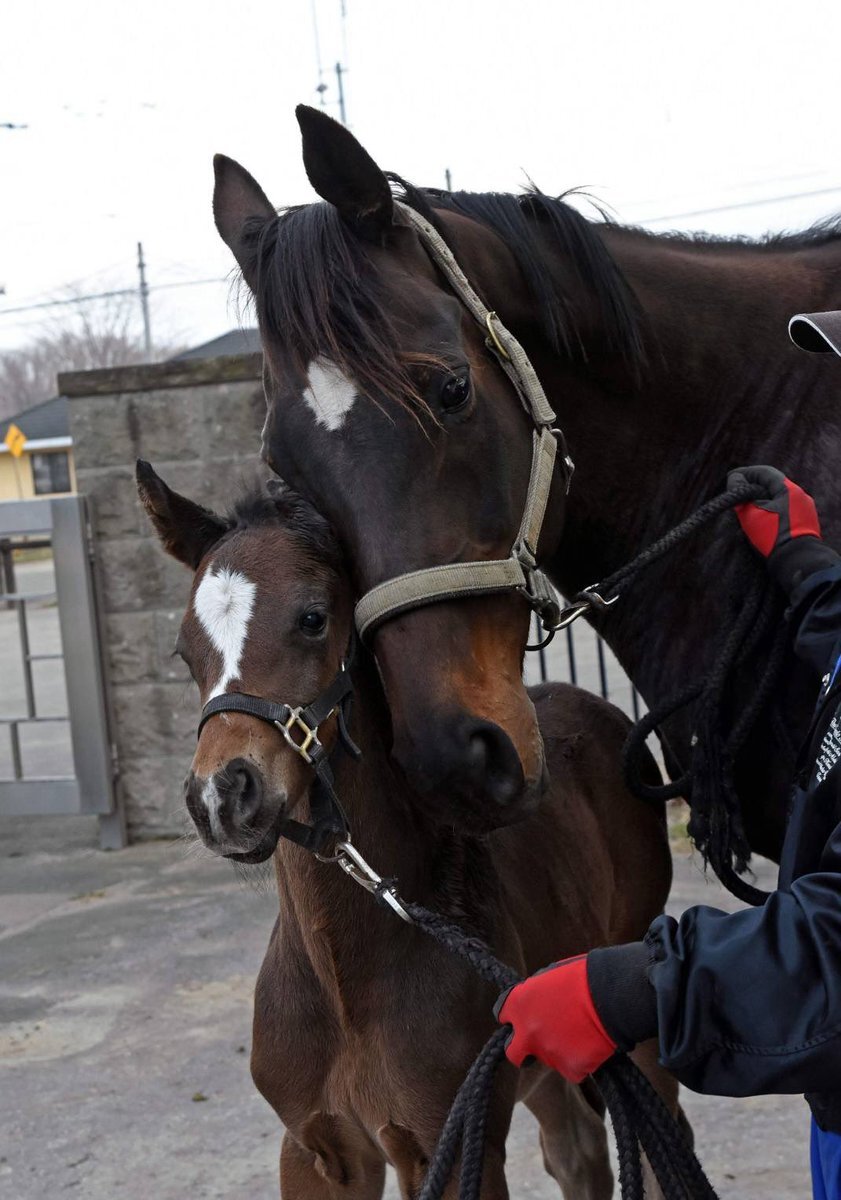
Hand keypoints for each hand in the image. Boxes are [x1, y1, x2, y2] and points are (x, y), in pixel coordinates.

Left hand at [494, 955, 616, 1082]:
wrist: (612, 995)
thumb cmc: (584, 976)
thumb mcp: (549, 975)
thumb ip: (534, 994)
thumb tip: (533, 1003)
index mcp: (519, 1004)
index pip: (502, 1016)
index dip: (514, 1017)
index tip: (523, 1017)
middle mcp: (527, 1032)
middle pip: (514, 1051)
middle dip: (524, 1047)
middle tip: (542, 1039)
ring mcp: (548, 1053)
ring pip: (547, 1059)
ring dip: (558, 1050)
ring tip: (579, 1032)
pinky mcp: (570, 1069)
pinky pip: (571, 1069)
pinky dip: (579, 1062)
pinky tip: (590, 1045)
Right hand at [727, 465, 820, 557]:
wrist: (796, 561)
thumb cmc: (774, 536)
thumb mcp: (751, 514)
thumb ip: (741, 494)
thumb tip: (734, 480)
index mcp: (789, 489)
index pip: (764, 472)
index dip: (745, 473)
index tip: (731, 478)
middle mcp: (800, 496)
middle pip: (772, 486)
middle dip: (753, 488)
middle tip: (737, 495)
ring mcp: (804, 511)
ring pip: (777, 500)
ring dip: (761, 502)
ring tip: (746, 511)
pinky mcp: (804, 525)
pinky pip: (784, 512)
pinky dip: (770, 512)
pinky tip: (760, 523)